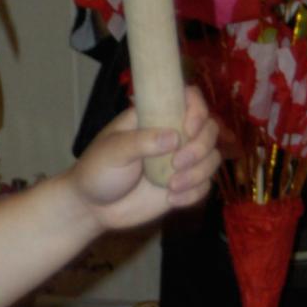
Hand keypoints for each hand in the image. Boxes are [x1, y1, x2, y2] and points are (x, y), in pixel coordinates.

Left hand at [74, 90, 222, 232]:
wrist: (94, 208)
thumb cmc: (97, 170)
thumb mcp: (112, 151)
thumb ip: (141, 142)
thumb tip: (174, 137)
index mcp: (154, 117)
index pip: (189, 99)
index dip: (197, 110)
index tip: (189, 129)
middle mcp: (173, 135)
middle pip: (209, 129)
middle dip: (201, 147)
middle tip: (177, 164)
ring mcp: (180, 160)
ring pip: (212, 158)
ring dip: (199, 173)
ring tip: (171, 187)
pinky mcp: (184, 185)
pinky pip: (205, 185)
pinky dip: (194, 193)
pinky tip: (171, 200)